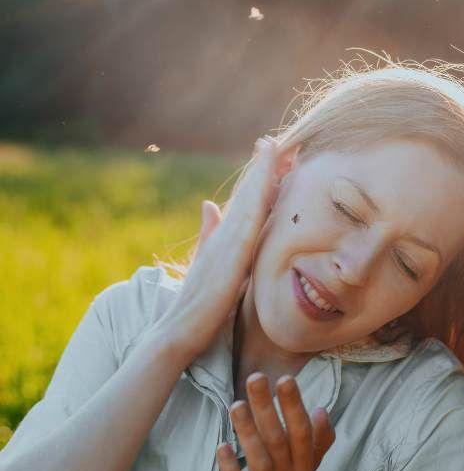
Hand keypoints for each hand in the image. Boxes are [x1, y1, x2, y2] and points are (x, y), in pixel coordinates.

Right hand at [156, 136, 285, 359]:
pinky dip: (257, 203)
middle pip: (248, 194)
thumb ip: (210, 233)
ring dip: (261, 174)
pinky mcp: (230, 259)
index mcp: (225, 237)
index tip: (275, 153)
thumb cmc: (197, 302)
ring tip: (273, 148)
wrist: (179, 331)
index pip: (247, 201)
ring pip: (248, 202)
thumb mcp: (209, 262)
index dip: (261, 177)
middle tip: (277, 139)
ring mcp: (226, 245)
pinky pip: (248, 226)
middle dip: (263, 167)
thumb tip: (209, 205)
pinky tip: (267, 186)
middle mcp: (225, 236)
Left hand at [208, 373, 334, 470]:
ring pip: (260, 461)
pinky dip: (230, 467)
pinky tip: (222, 445)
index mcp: (306, 466)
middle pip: (280, 441)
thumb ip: (315, 439)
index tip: (285, 378)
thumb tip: (321, 410)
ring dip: (248, 431)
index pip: (303, 432)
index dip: (294, 406)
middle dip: (268, 408)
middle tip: (256, 377)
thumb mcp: (299, 462)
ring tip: (236, 404)